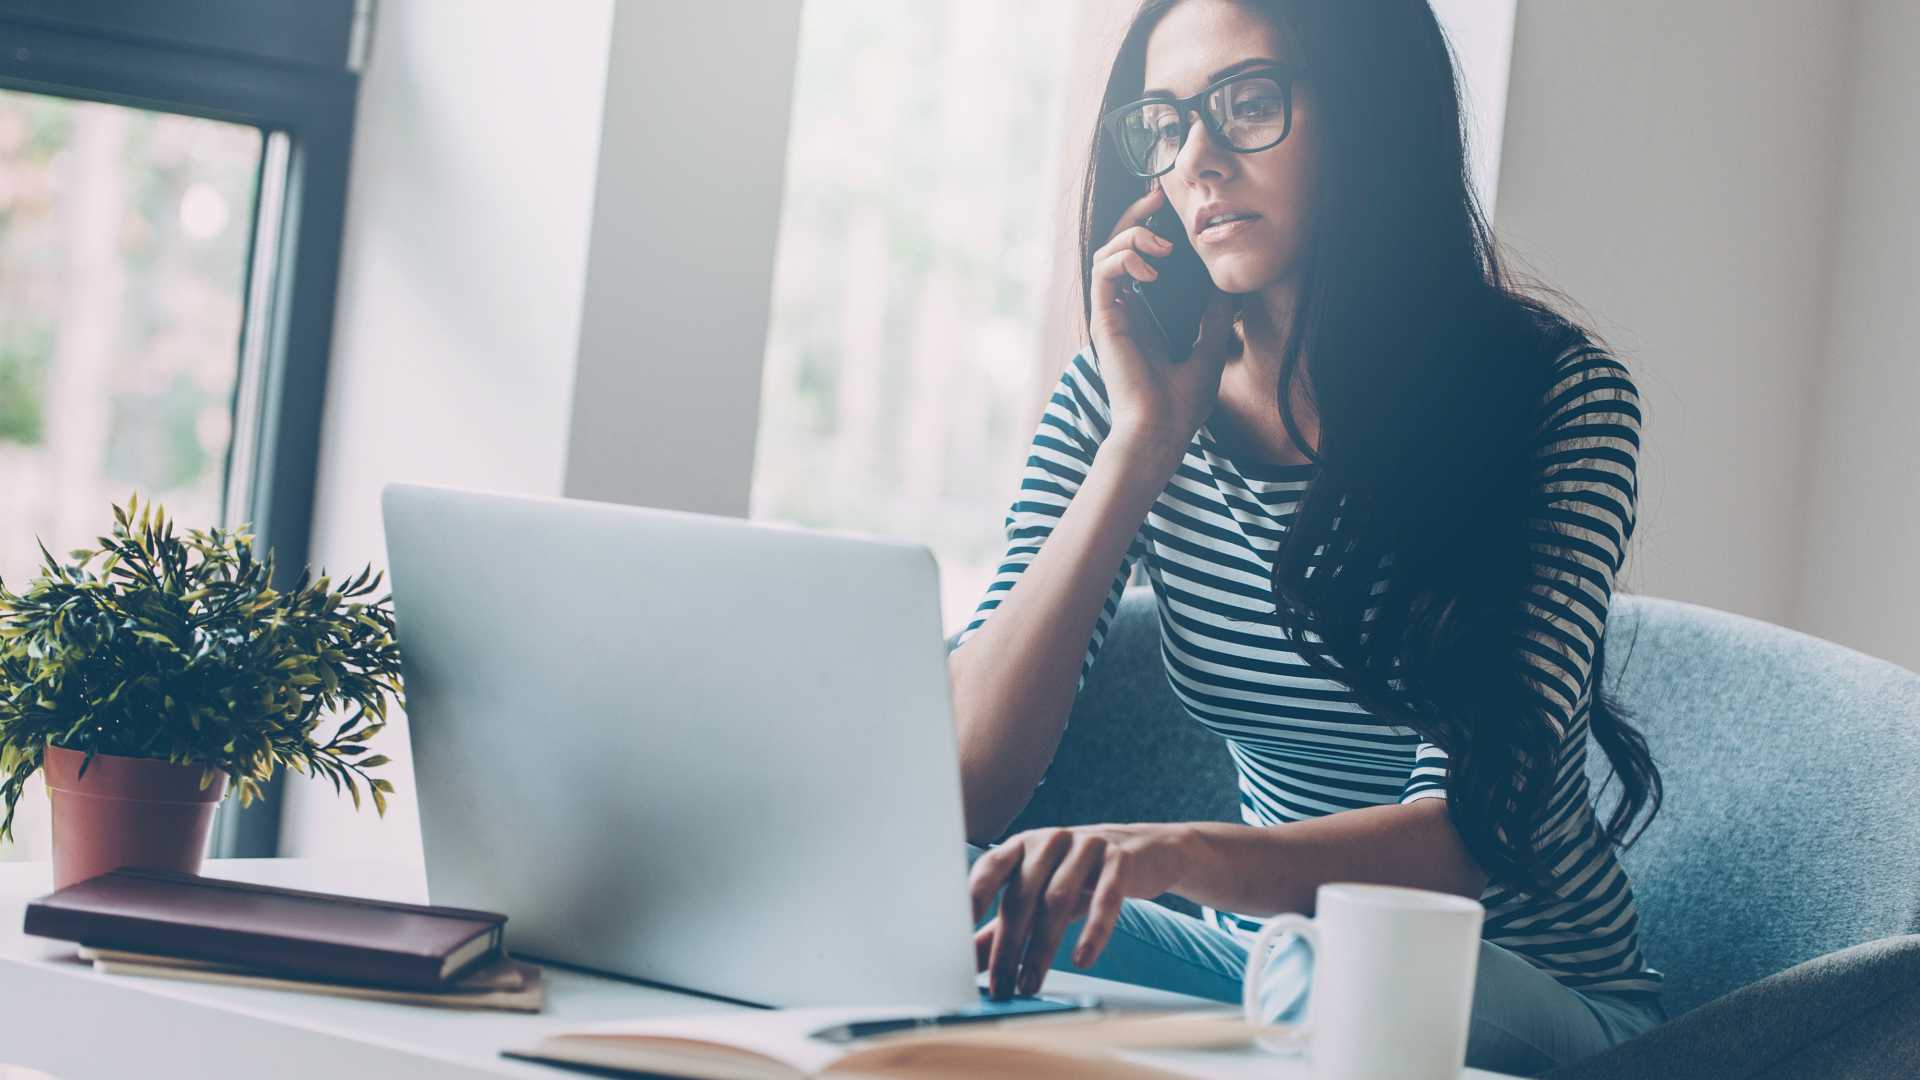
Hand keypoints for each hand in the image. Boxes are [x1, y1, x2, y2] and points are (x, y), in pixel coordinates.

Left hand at [969, 823, 1190, 998]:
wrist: (1144, 851)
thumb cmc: (1080, 876)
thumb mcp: (1040, 893)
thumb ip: (1003, 924)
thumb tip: (968, 961)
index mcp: (1022, 846)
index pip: (989, 869)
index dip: (971, 900)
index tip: (956, 937)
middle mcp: (1049, 840)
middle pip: (1022, 895)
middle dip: (1008, 946)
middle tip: (1000, 986)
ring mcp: (1086, 847)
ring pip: (1057, 900)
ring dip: (1041, 949)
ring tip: (1031, 985)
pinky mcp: (1120, 861)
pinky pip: (1105, 898)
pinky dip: (1092, 931)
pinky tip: (1082, 959)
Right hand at [1088, 181, 1240, 458]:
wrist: (1162, 430)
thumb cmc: (1181, 403)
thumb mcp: (1210, 348)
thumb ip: (1216, 317)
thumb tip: (1229, 287)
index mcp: (1144, 314)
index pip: (1139, 257)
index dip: (1149, 226)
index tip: (1170, 207)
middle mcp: (1123, 309)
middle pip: (1117, 245)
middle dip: (1136, 215)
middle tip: (1158, 195)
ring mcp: (1110, 313)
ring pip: (1106, 251)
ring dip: (1133, 236)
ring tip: (1163, 244)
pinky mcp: (1103, 319)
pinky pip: (1103, 271)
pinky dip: (1124, 257)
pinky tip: (1151, 266)